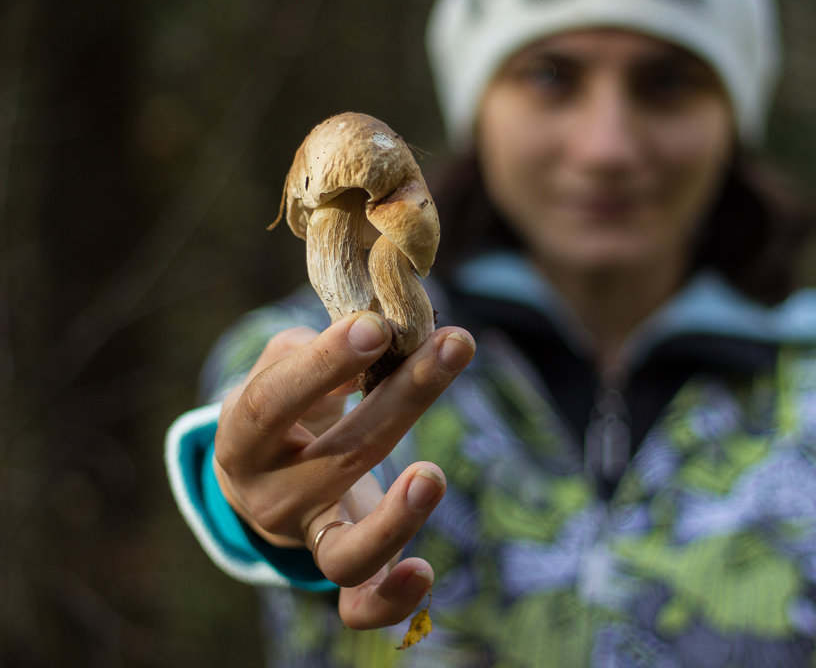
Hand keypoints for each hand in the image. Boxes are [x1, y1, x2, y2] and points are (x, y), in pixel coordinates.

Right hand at [211, 311, 474, 628]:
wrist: (264, 475)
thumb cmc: (286, 404)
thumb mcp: (284, 366)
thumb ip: (321, 351)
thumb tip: (381, 333)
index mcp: (244, 439)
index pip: (274, 402)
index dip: (323, 364)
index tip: (375, 327)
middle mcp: (271, 498)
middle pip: (341, 455)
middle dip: (405, 395)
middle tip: (454, 344)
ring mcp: (308, 540)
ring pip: (346, 551)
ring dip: (395, 518)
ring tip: (432, 476)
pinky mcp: (343, 570)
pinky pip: (358, 605)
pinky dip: (388, 602)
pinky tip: (423, 574)